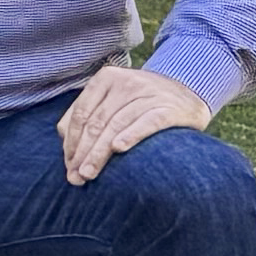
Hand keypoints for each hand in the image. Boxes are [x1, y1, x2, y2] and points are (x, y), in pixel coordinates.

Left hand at [59, 62, 216, 184]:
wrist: (190, 93)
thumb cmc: (143, 102)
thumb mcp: (114, 99)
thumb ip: (89, 114)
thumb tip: (65, 142)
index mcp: (106, 78)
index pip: (81, 114)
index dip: (71, 141)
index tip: (68, 165)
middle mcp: (126, 83)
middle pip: (96, 122)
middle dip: (83, 152)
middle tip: (76, 176)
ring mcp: (148, 93)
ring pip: (116, 125)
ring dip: (100, 152)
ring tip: (89, 173)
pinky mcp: (169, 108)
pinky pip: (147, 123)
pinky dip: (131, 135)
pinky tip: (118, 149)